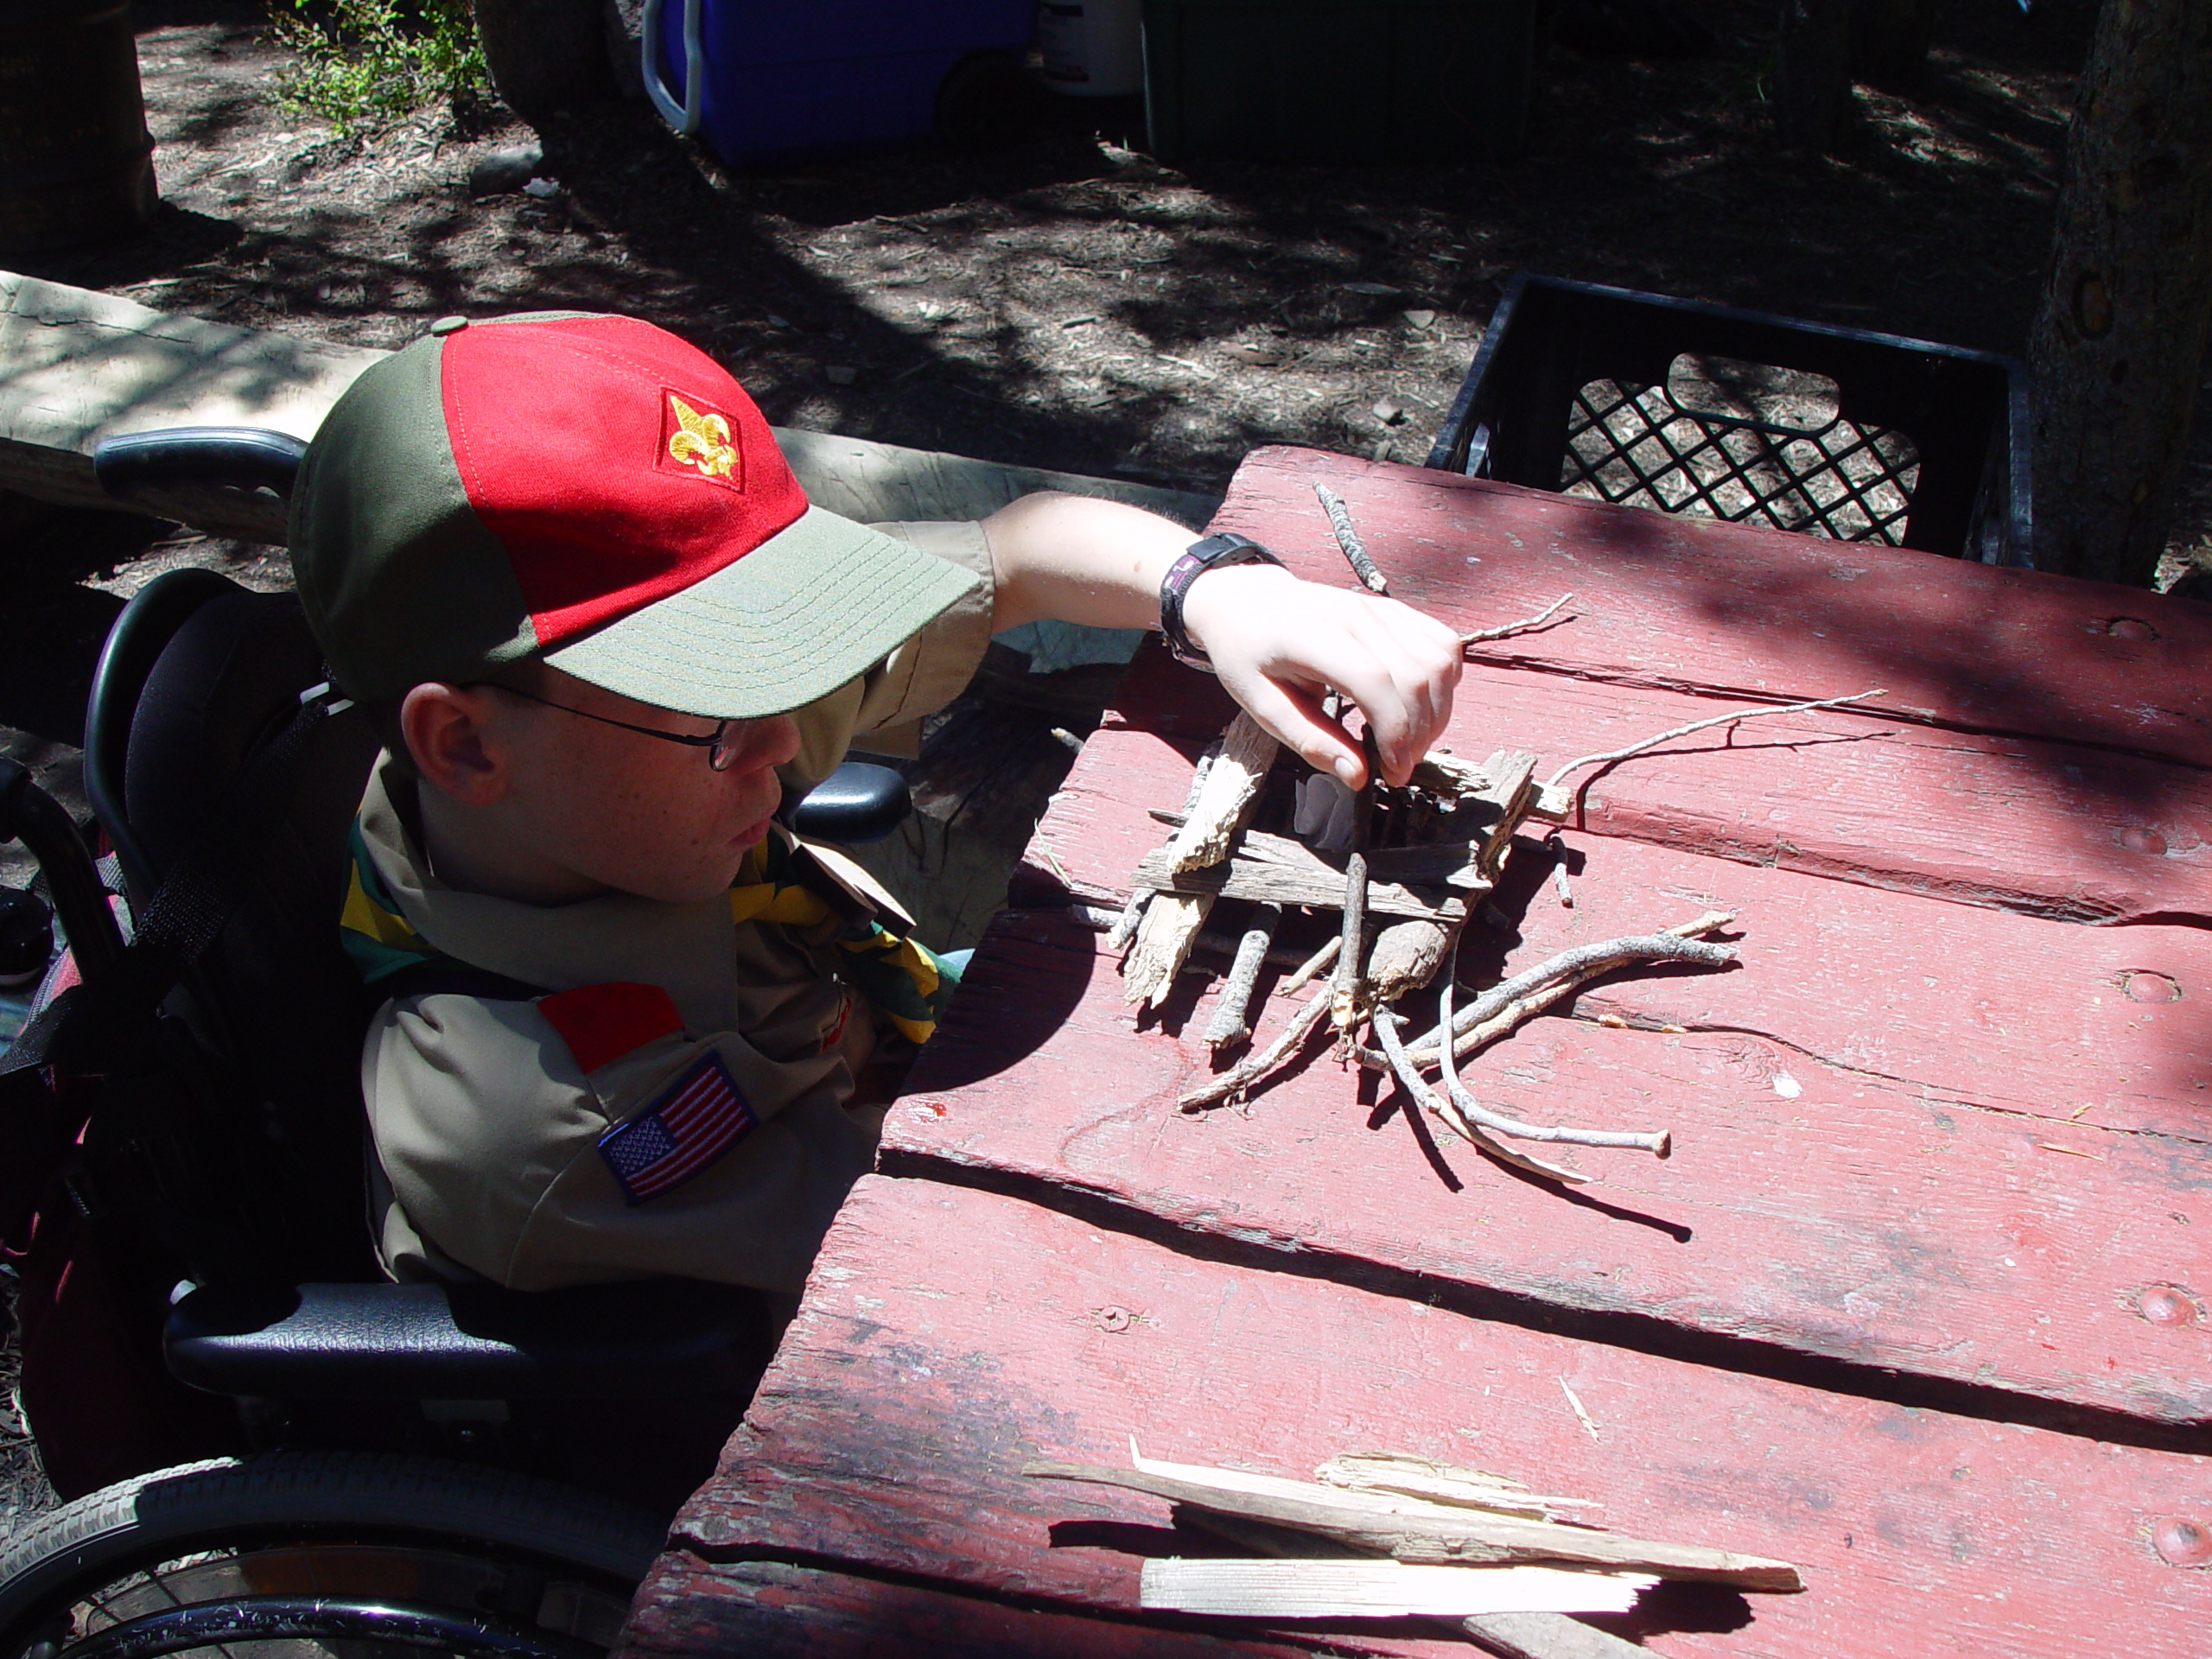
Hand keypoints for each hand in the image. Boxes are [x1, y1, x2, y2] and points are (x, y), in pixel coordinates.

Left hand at [1181, 563, 1461, 787]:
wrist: (1248, 602)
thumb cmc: (1249, 655)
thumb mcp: (1261, 705)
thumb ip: (1310, 740)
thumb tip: (1358, 776)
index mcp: (1312, 636)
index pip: (1375, 682)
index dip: (1395, 733)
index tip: (1390, 772)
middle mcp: (1354, 614)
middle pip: (1417, 675)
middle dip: (1420, 734)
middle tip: (1398, 768)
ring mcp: (1380, 608)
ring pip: (1440, 660)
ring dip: (1437, 712)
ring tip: (1408, 742)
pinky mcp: (1395, 610)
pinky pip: (1443, 645)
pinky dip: (1444, 683)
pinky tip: (1418, 707)